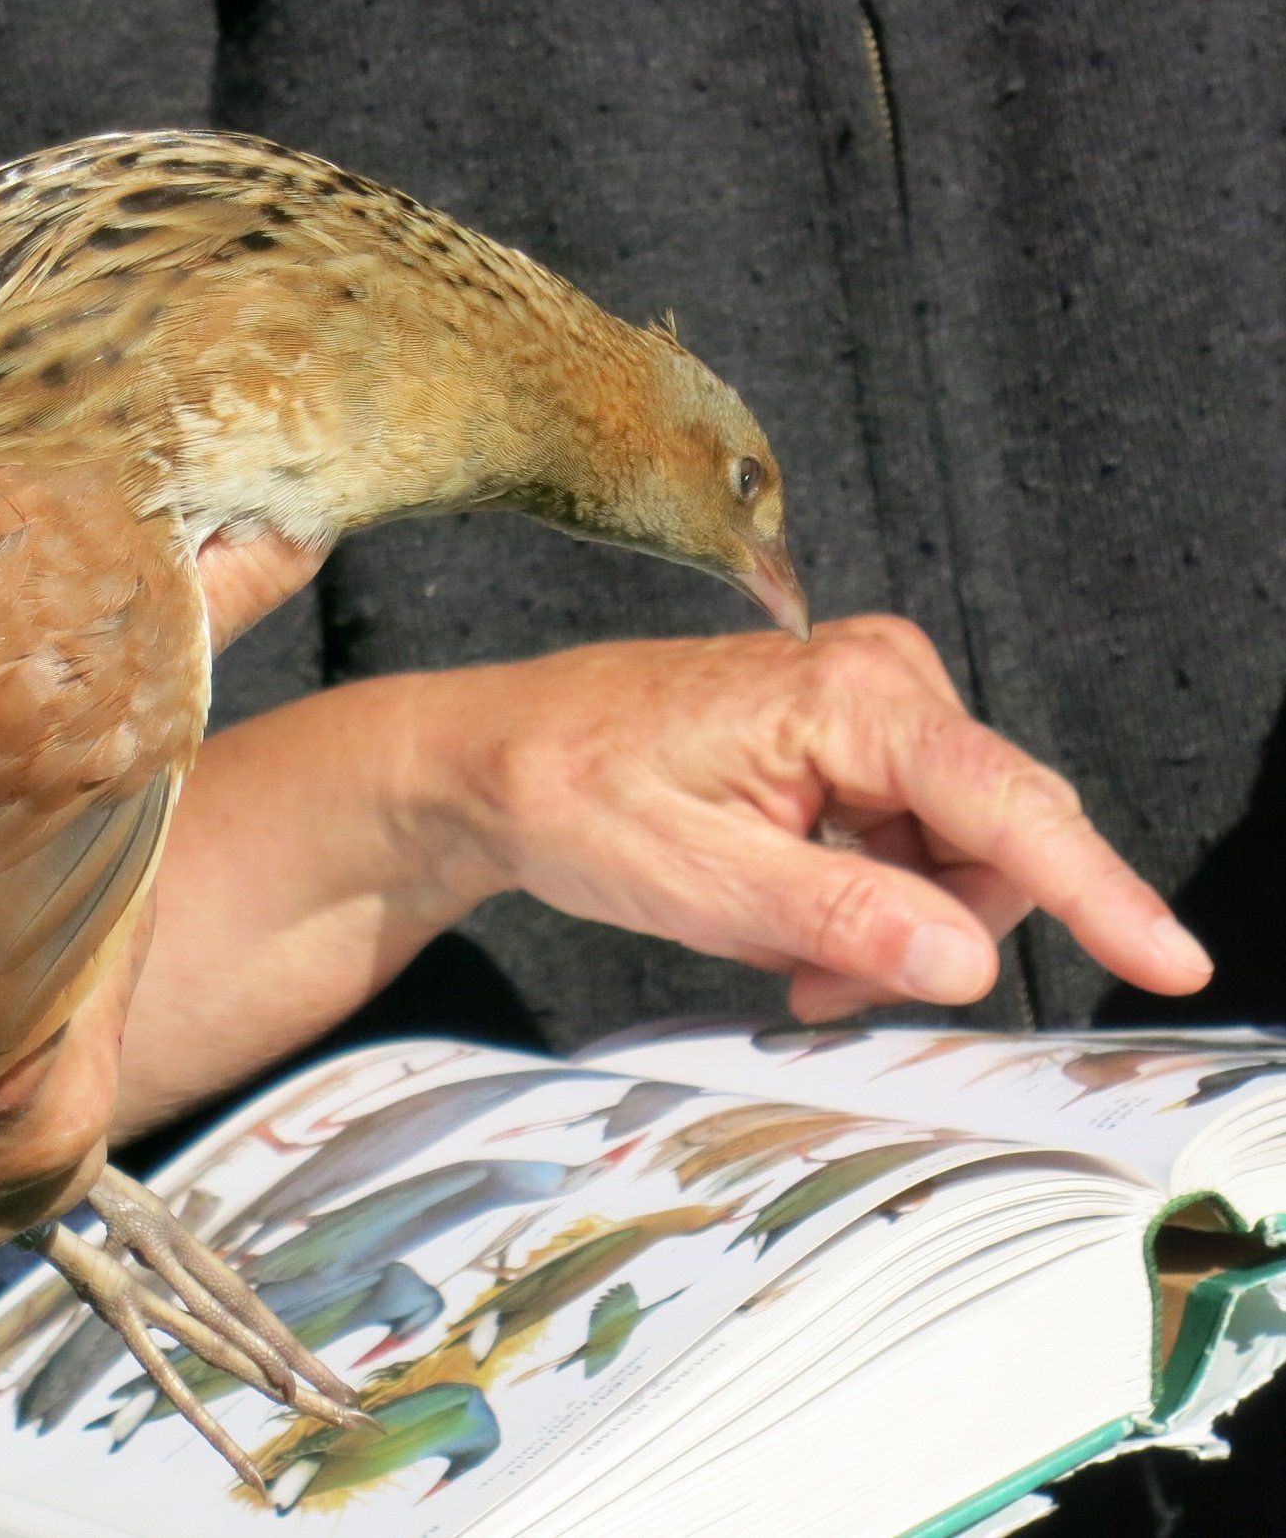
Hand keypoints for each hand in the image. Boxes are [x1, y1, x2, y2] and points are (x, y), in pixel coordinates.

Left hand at [413, 616, 1213, 1019]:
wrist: (494, 758)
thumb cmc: (573, 793)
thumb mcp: (699, 881)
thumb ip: (841, 918)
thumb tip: (967, 958)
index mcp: (849, 696)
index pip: (1008, 806)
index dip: (1097, 894)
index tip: (1171, 961)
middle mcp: (877, 679)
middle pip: (989, 841)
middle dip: (925, 933)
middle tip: (818, 987)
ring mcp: (864, 702)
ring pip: (948, 854)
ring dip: (885, 927)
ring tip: (781, 954)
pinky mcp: (846, 734)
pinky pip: (905, 839)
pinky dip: (860, 900)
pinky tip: (783, 918)